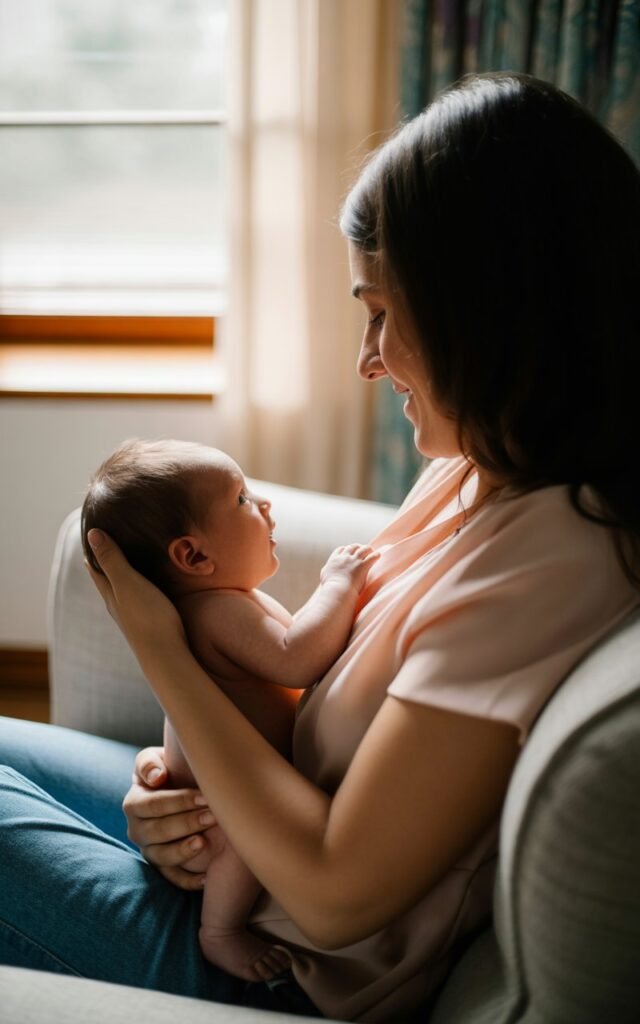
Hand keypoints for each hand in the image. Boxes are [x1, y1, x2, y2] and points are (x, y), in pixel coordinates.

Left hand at [85, 528, 185, 659]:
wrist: (166, 655)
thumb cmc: (146, 616)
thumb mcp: (127, 583)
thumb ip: (111, 559)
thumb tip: (91, 534)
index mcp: (110, 594)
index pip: (96, 569)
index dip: (93, 552)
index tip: (92, 535)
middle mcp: (119, 606)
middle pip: (108, 581)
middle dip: (106, 563)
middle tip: (110, 544)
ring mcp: (134, 616)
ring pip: (124, 592)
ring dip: (124, 576)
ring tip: (130, 561)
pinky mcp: (151, 622)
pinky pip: (140, 599)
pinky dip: (140, 587)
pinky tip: (150, 586)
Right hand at [123, 746, 220, 889]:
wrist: (174, 786)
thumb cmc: (167, 770)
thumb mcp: (153, 759)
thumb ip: (149, 763)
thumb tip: (156, 778)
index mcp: (133, 803)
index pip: (153, 804)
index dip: (178, 801)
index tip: (205, 797)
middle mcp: (136, 830)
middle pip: (158, 831)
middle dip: (186, 823)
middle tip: (212, 816)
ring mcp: (148, 850)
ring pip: (161, 857)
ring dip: (183, 851)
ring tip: (203, 843)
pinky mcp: (161, 866)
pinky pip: (171, 878)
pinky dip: (187, 881)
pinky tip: (206, 878)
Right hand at [320, 544, 379, 592]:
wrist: (338, 590)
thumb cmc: (331, 587)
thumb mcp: (324, 576)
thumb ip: (327, 570)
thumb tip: (326, 570)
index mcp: (334, 559)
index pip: (341, 549)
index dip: (346, 549)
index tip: (349, 551)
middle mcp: (344, 557)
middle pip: (352, 547)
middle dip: (357, 547)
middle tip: (362, 550)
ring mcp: (354, 560)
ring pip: (363, 549)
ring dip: (368, 549)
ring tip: (371, 550)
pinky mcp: (363, 566)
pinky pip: (372, 557)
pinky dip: (376, 555)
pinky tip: (378, 555)